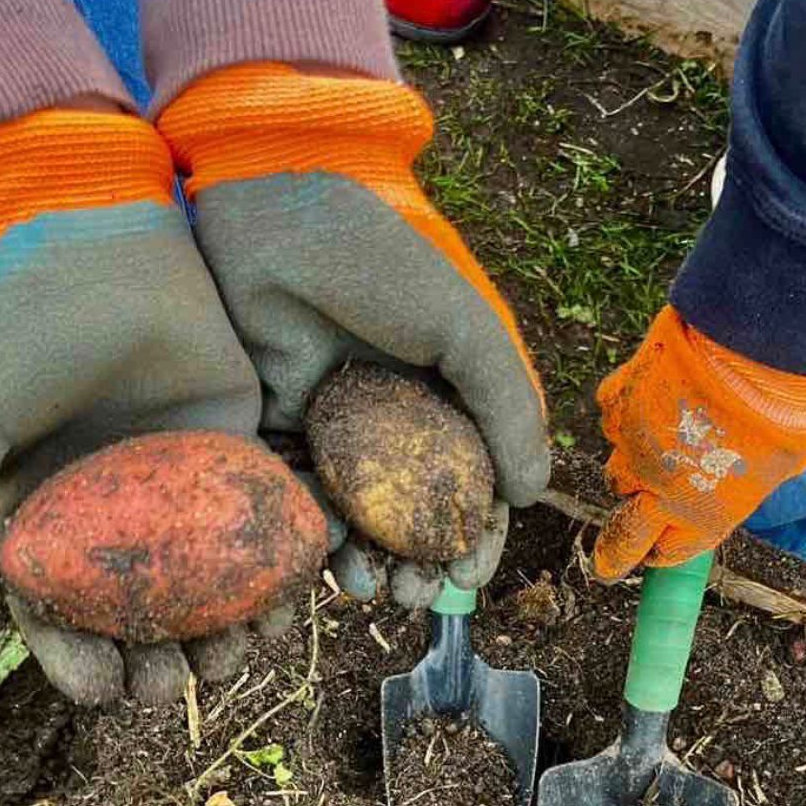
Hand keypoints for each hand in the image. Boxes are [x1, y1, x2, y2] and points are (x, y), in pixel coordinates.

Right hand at [0, 109, 272, 704]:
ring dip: (223, 634)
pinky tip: (285, 606)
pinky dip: (274, 576)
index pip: (60, 621)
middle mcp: (110, 522)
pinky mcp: (237, 456)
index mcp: (39, 526)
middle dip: (159, 664)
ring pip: (208, 590)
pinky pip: (260, 533)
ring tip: (237, 656)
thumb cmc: (7, 328)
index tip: (103, 689)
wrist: (88, 234)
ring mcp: (177, 492)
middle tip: (176, 684)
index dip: (79, 663)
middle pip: (142, 619)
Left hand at [158, 64, 549, 606]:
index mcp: (446, 398)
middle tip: (416, 595)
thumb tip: (533, 496)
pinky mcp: (272, 427)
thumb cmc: (385, 260)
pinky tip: (326, 555)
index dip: (476, 538)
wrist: (276, 210)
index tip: (470, 575)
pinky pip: (295, 496)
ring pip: (353, 518)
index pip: (472, 487)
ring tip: (374, 588)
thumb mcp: (468, 332)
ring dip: (367, 562)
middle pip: (411, 517)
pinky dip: (312, 533)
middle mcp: (392, 420)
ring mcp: (331, 427)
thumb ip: (508, 409)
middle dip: (418, 564)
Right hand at [593, 307, 805, 579]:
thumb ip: (740, 486)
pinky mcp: (616, 403)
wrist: (754, 348)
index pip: (667, 552)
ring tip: (661, 444)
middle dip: (615, 552)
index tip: (660, 549)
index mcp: (703, 516)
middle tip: (610, 562)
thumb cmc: (782, 410)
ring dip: (634, 467)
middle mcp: (658, 490)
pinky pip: (614, 419)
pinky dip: (628, 414)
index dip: (663, 551)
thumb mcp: (777, 468)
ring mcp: (631, 448)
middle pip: (621, 536)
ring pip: (617, 471)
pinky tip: (653, 397)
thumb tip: (730, 483)